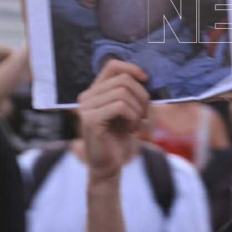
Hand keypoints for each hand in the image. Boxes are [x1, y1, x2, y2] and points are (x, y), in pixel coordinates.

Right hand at [77, 60, 149, 182]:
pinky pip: (120, 106)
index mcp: (95, 91)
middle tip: (144, 115)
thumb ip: (132, 92)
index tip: (146, 80)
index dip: (132, 68)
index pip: (112, 65)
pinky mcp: (90, 120)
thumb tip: (145, 76)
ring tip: (137, 124)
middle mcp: (86, 97)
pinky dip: (133, 117)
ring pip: (123, 92)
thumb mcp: (130, 110)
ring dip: (138, 109)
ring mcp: (86, 108)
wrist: (109, 166)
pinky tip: (131, 129)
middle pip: (123, 79)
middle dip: (142, 96)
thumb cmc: (120, 138)